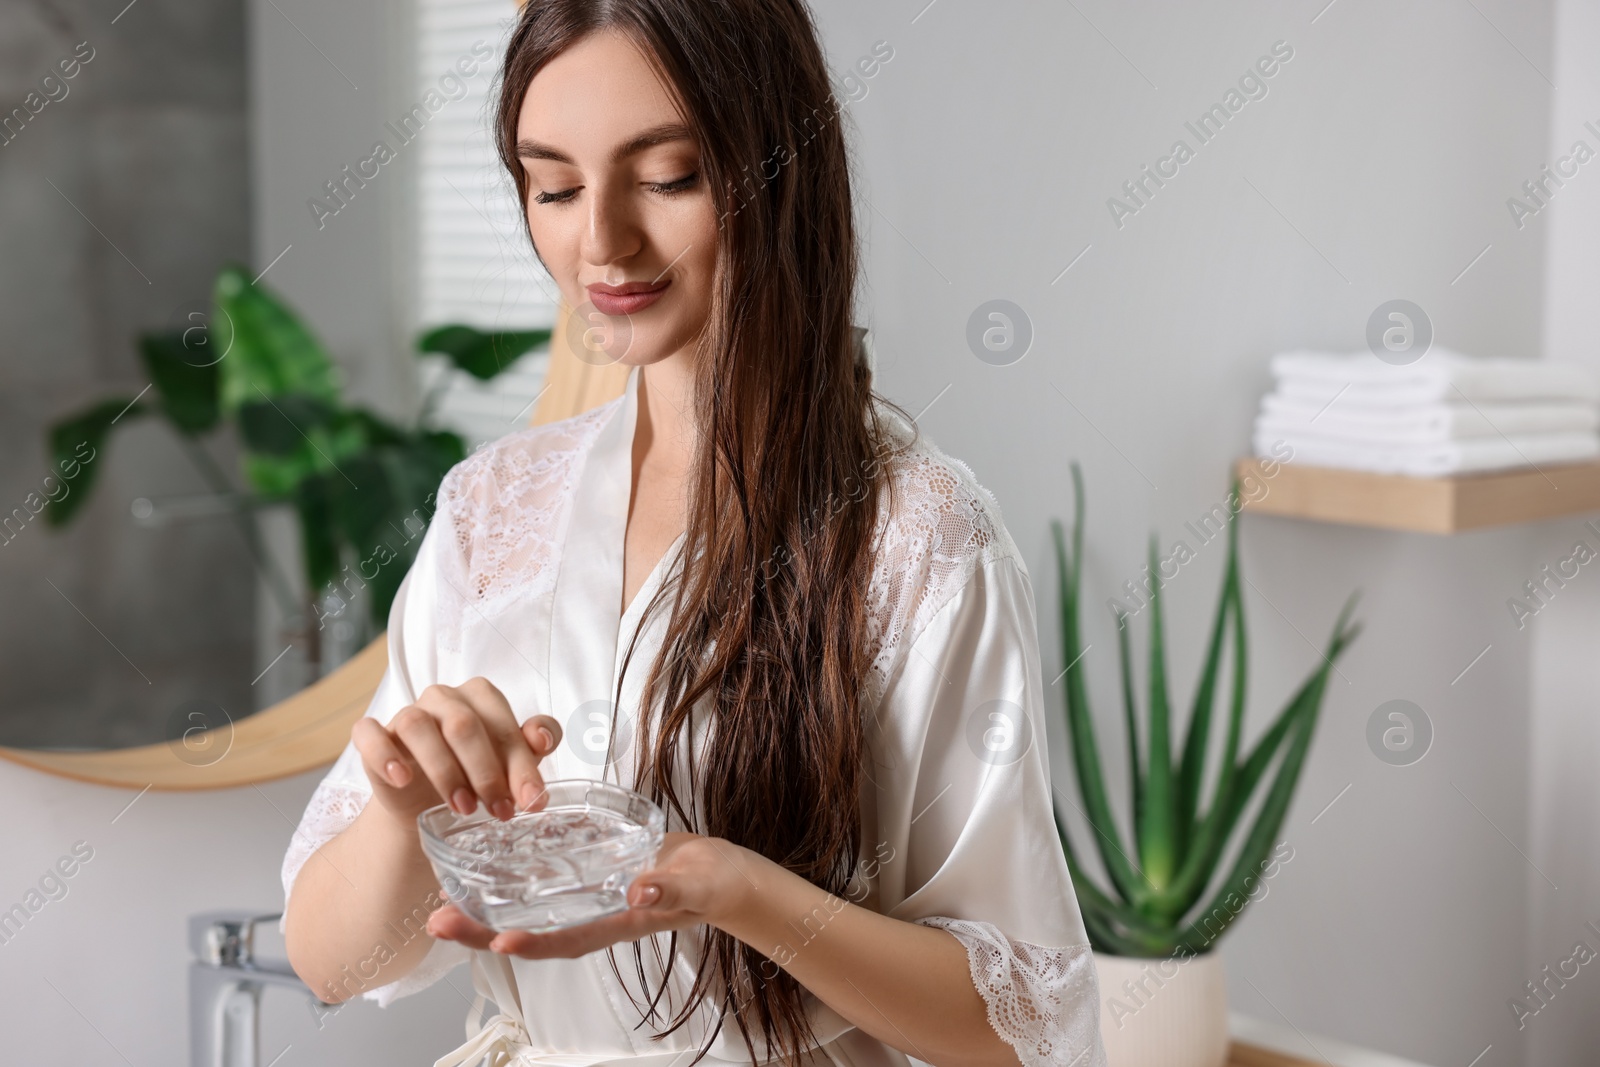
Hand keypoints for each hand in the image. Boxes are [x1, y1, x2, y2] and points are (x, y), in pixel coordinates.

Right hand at [351, 676, 561, 823]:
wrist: (425, 808)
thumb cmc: (475, 775)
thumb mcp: (509, 766)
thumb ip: (531, 747)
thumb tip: (540, 738)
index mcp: (480, 696)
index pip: (502, 722)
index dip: (520, 764)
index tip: (531, 802)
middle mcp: (442, 698)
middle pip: (463, 724)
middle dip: (486, 772)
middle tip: (500, 811)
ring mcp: (405, 714)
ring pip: (419, 726)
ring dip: (443, 770)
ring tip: (463, 807)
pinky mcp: (374, 737)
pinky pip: (370, 734)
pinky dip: (383, 754)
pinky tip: (401, 779)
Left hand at [425, 833, 753, 957]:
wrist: (723, 876)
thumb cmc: (714, 884)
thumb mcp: (697, 884)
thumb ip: (669, 887)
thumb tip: (638, 887)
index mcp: (614, 922)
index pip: (563, 940)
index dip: (528, 943)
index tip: (496, 941)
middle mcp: (592, 914)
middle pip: (529, 929)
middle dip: (482, 930)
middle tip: (438, 920)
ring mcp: (589, 896)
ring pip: (529, 906)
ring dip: (487, 904)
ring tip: (444, 894)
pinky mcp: (590, 873)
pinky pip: (546, 879)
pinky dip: (515, 872)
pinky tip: (489, 856)